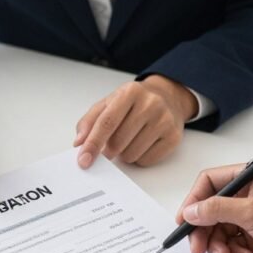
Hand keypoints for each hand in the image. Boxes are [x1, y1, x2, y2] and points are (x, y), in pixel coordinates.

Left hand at [74, 75, 196, 168]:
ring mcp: (164, 120)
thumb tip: (79, 143)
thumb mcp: (108, 103)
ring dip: (124, 154)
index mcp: (130, 92)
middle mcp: (150, 104)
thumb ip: (89, 121)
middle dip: (109, 149)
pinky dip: (139, 157)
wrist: (168, 98)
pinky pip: (146, 160)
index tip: (83, 160)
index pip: (107, 122)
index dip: (92, 143)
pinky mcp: (174, 137)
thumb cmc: (134, 102)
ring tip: (130, 139)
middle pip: (118, 142)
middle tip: (113, 141)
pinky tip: (143, 143)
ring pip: (131, 155)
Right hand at [177, 165, 252, 252]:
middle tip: (198, 248)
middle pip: (211, 210)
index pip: (209, 183)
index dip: (194, 201)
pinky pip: (234, 245)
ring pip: (221, 231)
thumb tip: (192, 210)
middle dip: (204, 230)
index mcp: (249, 177)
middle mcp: (249, 195)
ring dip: (219, 246)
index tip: (184, 221)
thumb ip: (217, 209)